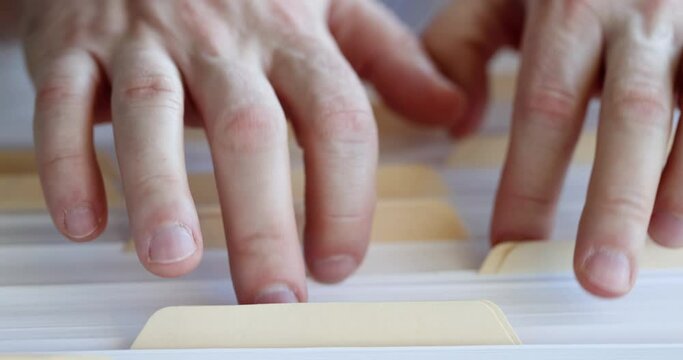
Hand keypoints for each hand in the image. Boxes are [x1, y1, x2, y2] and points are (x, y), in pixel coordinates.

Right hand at [22, 0, 462, 302]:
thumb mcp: (325, 8)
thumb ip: (385, 58)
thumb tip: (452, 108)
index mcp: (291, 34)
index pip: (335, 117)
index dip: (345, 196)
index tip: (338, 263)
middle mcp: (221, 38)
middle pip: (250, 132)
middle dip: (263, 222)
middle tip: (273, 298)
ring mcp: (145, 38)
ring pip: (153, 114)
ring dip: (161, 191)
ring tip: (174, 261)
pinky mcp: (73, 44)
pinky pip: (66, 102)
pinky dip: (70, 162)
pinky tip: (85, 222)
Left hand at [425, 0, 682, 296]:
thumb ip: (463, 44)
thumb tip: (455, 121)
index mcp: (568, 7)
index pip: (544, 108)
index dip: (526, 182)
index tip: (509, 242)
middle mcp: (639, 15)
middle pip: (629, 116)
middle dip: (614, 202)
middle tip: (599, 277)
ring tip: (662, 243)